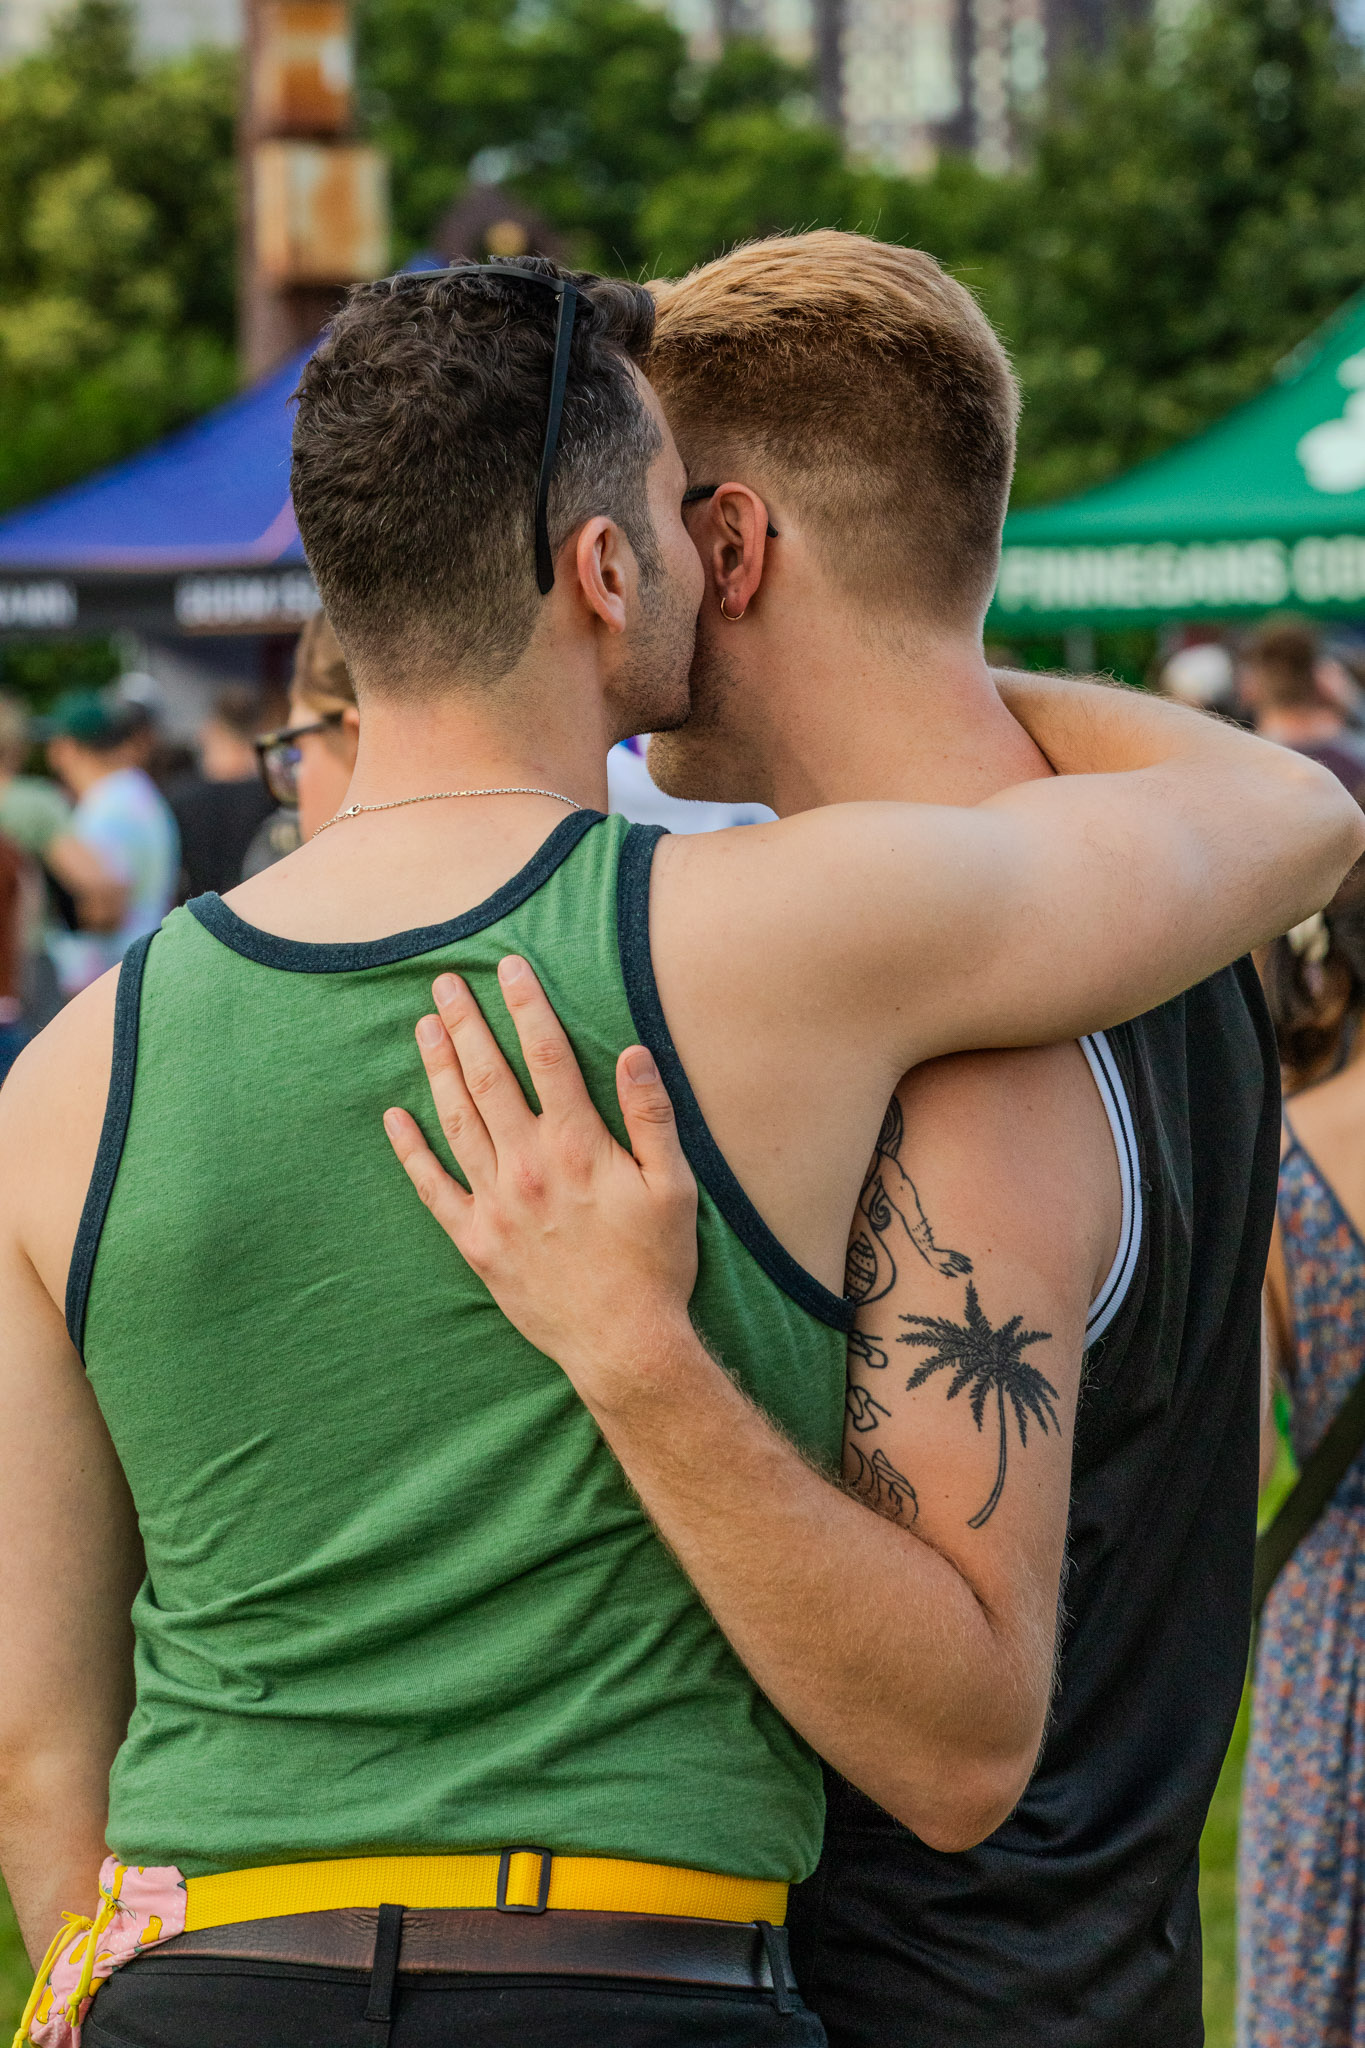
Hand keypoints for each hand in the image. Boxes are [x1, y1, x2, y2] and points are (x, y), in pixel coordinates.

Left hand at [383, 956, 698, 1398]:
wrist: (624, 1345)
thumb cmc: (656, 1264)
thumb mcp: (674, 1187)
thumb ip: (652, 1116)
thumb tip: (634, 1051)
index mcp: (578, 1147)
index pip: (547, 1058)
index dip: (527, 1007)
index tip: (510, 967)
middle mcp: (528, 1167)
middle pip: (490, 1078)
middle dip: (468, 1023)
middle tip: (446, 982)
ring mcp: (495, 1204)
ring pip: (457, 1121)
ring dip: (438, 1068)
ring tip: (425, 1026)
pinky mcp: (475, 1242)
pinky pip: (432, 1188)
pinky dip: (411, 1151)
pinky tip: (395, 1116)